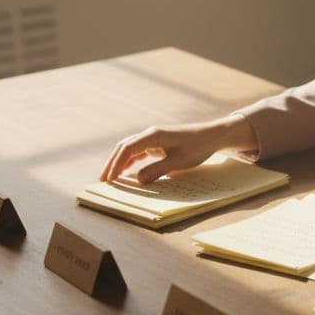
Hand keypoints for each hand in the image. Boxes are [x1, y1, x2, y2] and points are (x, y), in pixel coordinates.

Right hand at [98, 115, 256, 183]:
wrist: (212, 136)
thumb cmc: (197, 147)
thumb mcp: (178, 162)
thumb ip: (157, 170)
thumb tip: (138, 180)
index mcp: (153, 136)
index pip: (127, 149)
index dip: (116, 164)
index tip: (109, 178)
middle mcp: (150, 135)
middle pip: (124, 147)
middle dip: (112, 163)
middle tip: (102, 180)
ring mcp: (153, 139)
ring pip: (130, 150)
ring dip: (119, 162)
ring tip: (110, 178)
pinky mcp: (158, 144)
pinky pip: (139, 152)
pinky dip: (130, 162)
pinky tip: (126, 173)